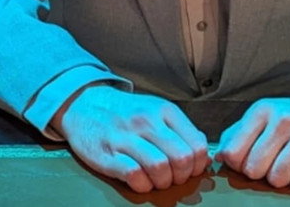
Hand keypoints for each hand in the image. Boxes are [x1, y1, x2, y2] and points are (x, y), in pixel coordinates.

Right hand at [52, 85, 209, 192]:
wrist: (86, 104)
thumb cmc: (127, 112)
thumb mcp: (157, 110)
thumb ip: (181, 130)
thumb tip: (204, 155)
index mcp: (164, 110)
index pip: (196, 144)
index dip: (197, 164)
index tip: (190, 169)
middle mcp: (147, 121)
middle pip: (181, 158)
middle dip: (182, 176)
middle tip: (173, 177)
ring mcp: (126, 137)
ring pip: (160, 167)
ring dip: (163, 182)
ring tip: (157, 180)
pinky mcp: (108, 154)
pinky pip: (134, 175)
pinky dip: (142, 185)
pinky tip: (140, 180)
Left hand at [215, 84, 289, 189]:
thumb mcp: (264, 117)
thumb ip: (237, 134)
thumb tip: (218, 156)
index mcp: (263, 110)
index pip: (234, 152)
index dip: (238, 164)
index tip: (248, 160)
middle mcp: (284, 119)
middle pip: (254, 169)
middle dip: (261, 173)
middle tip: (272, 162)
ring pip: (278, 178)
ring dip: (282, 179)